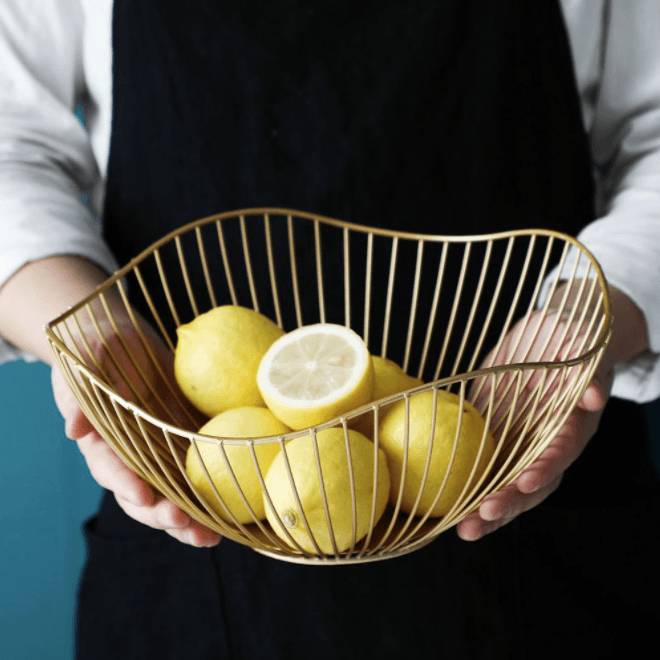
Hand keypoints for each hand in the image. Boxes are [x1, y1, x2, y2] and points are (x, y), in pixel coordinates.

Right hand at [52, 314, 220, 547]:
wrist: (128, 342)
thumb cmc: (101, 348)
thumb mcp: (88, 360)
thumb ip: (80, 392)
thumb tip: (73, 429)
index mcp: (102, 443)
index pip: (110, 469)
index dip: (125, 484)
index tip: (143, 496)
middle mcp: (131, 458)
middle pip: (143, 497)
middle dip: (162, 515)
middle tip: (184, 523)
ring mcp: (159, 457)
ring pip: (172, 498)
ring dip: (190, 522)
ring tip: (211, 538)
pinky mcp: (185, 450)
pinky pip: (199, 478)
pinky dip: (214, 500)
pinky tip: (237, 515)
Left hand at [456, 281, 646, 541]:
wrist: (548, 338)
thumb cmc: (566, 339)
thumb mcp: (579, 343)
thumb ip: (586, 369)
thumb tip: (594, 396)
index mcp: (571, 424)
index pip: (560, 452)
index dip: (545, 468)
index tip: (525, 482)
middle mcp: (549, 444)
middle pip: (535, 483)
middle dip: (511, 502)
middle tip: (483, 517)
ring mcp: (523, 447)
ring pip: (509, 486)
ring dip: (488, 510)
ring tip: (463, 530)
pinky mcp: (500, 442)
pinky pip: (486, 471)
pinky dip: (469, 490)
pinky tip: (445, 508)